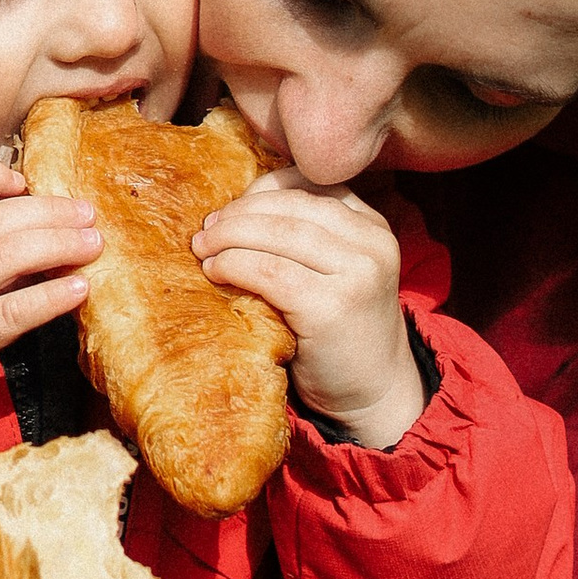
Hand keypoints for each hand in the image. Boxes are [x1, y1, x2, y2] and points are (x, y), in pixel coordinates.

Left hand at [193, 171, 424, 447]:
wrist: (374, 394)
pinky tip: (216, 271)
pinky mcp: (333, 306)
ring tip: (203, 248)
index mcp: (372, 225)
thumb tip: (232, 210)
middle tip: (206, 230)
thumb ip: (304, 237)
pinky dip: (236, 265)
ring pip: (279, 235)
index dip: (262, 191)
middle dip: (240, 213)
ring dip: (231, 237)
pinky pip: (271, 272)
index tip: (230, 209)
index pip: (310, 185)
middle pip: (291, 207)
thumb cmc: (339, 332)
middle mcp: (372, 242)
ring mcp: (357, 273)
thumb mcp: (335, 271)